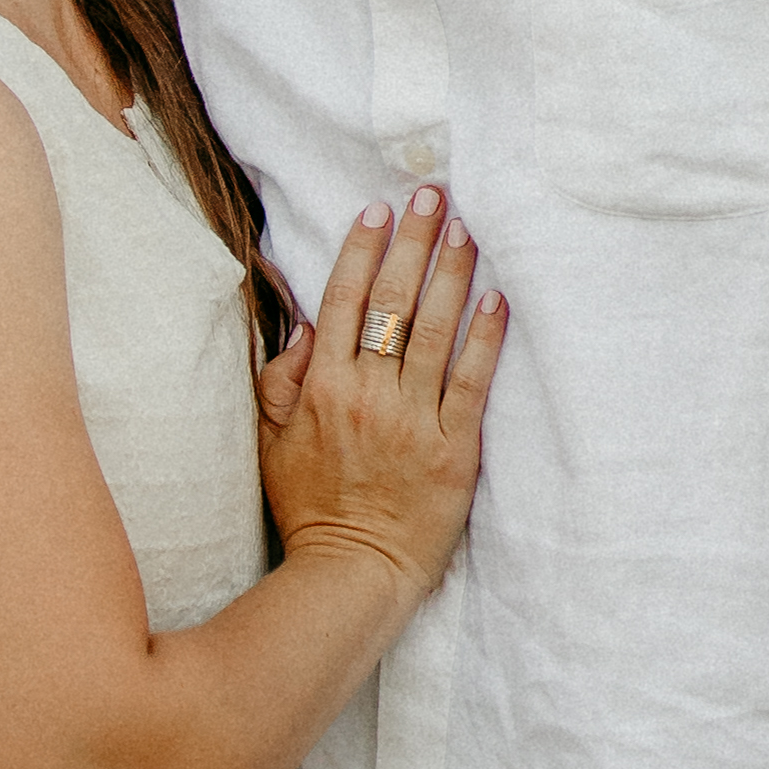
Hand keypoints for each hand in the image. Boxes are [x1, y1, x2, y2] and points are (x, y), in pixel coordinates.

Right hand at [256, 183, 505, 602]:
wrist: (351, 572)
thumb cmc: (310, 508)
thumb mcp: (271, 443)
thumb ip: (281, 381)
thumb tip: (306, 326)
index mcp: (322, 389)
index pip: (344, 303)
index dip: (363, 252)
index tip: (379, 212)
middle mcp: (367, 396)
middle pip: (394, 305)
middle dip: (414, 244)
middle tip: (434, 196)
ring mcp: (413, 422)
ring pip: (436, 333)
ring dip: (452, 275)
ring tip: (466, 231)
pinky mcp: (453, 450)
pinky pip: (472, 384)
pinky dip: (484, 338)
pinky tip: (497, 299)